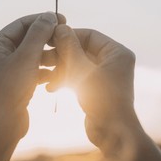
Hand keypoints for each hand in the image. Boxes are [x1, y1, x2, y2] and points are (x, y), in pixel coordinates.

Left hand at [0, 12, 64, 138]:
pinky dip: (46, 70)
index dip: (43, 20)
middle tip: (66, 36)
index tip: (62, 19)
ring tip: (65, 57)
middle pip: (29, 39)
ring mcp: (9, 69)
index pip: (22, 24)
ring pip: (34, 55)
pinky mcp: (18, 82)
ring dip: (50, 56)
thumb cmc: (11, 89)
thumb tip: (49, 15)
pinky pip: (35, 69)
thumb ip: (39, 34)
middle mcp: (0, 54)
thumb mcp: (27, 57)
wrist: (4, 124)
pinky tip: (58, 74)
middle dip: (48, 39)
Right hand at [46, 25, 160, 160]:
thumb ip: (70, 48)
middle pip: (82, 50)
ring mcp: (105, 75)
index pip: (90, 35)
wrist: (112, 133)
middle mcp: (113, 61)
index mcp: (117, 53)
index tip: (50, 39)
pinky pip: (79, 77)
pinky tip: (50, 88)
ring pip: (77, 64)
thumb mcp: (82, 70)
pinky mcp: (97, 88)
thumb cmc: (102, 99)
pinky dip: (65, 80)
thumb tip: (60, 28)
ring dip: (60, 69)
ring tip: (43, 75)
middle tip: (43, 58)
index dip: (69, 36)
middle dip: (61, 55)